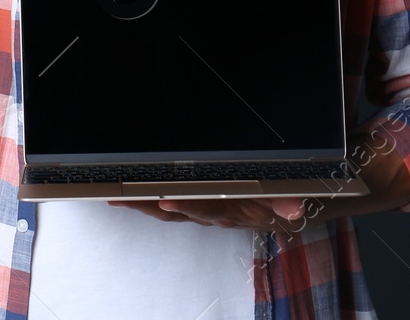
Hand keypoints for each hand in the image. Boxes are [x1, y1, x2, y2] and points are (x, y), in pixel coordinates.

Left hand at [107, 196, 304, 230]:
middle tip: (121, 198)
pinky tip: (132, 196)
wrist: (287, 208)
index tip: (166, 202)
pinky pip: (172, 207)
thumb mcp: (287, 198)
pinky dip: (151, 202)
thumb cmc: (282, 197)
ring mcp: (206, 212)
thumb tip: (294, 210)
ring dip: (143, 205)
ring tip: (116, 197)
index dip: (187, 206)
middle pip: (177, 211)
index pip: (208, 208)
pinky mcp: (201, 208)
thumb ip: (286, 202)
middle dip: (148, 205)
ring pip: (170, 211)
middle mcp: (216, 214)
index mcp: (234, 210)